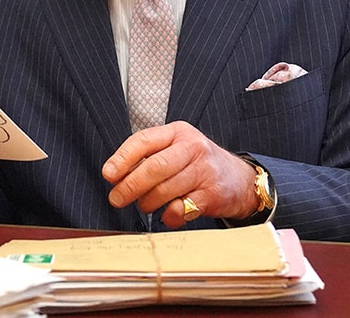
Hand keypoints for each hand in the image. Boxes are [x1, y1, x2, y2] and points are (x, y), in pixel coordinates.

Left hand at [102, 121, 258, 227]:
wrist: (241, 179)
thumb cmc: (198, 164)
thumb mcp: (177, 149)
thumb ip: (149, 157)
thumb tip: (115, 175)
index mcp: (178, 132)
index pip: (143, 141)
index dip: (121, 158)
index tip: (108, 174)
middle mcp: (193, 148)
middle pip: (154, 167)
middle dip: (130, 185)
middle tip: (116, 198)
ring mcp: (205, 171)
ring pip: (165, 190)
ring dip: (147, 202)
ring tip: (145, 205)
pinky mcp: (212, 195)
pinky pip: (181, 209)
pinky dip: (168, 215)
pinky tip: (167, 213)